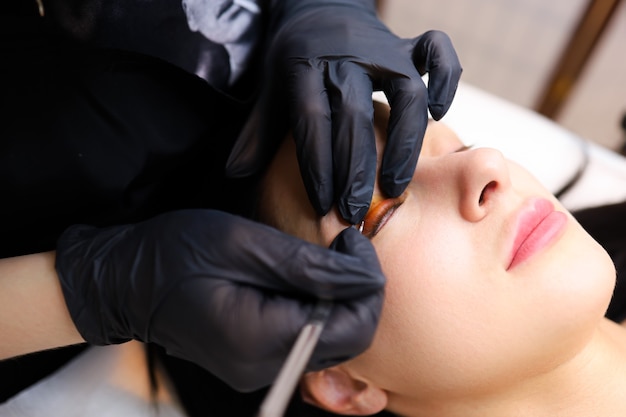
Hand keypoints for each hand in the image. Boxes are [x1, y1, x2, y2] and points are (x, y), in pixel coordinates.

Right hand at [55, 209, 383, 391]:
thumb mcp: (243, 244)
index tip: (352, 241)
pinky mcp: (252, 361)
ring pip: (331, 342)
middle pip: (348, 340)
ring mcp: (257, 370)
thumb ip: (309, 265)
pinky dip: (317, 310)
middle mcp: (263, 367)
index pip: (353, 327)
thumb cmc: (174, 253)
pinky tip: (302, 280)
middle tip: (343, 248)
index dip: (367, 282)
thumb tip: (365, 275)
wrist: (125, 281)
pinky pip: (305, 341)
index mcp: (261, 338)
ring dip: (339, 300)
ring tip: (323, 259)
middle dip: (359, 292)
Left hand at [226, 0, 461, 223]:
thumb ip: (259, 131)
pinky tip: (441, 114)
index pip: (311, 120)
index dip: (317, 165)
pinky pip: (437, 51)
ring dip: (405, 142)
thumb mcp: (270, 88)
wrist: (319, 6)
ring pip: (406, 91)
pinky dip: (446, 79)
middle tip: (353, 212)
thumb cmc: (295, 59)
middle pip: (354, 113)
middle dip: (354, 168)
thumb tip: (235, 173)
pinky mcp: (407, 45)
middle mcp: (346, 57)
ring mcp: (382, 49)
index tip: (323, 206)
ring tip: (395, 187)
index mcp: (304, 66)